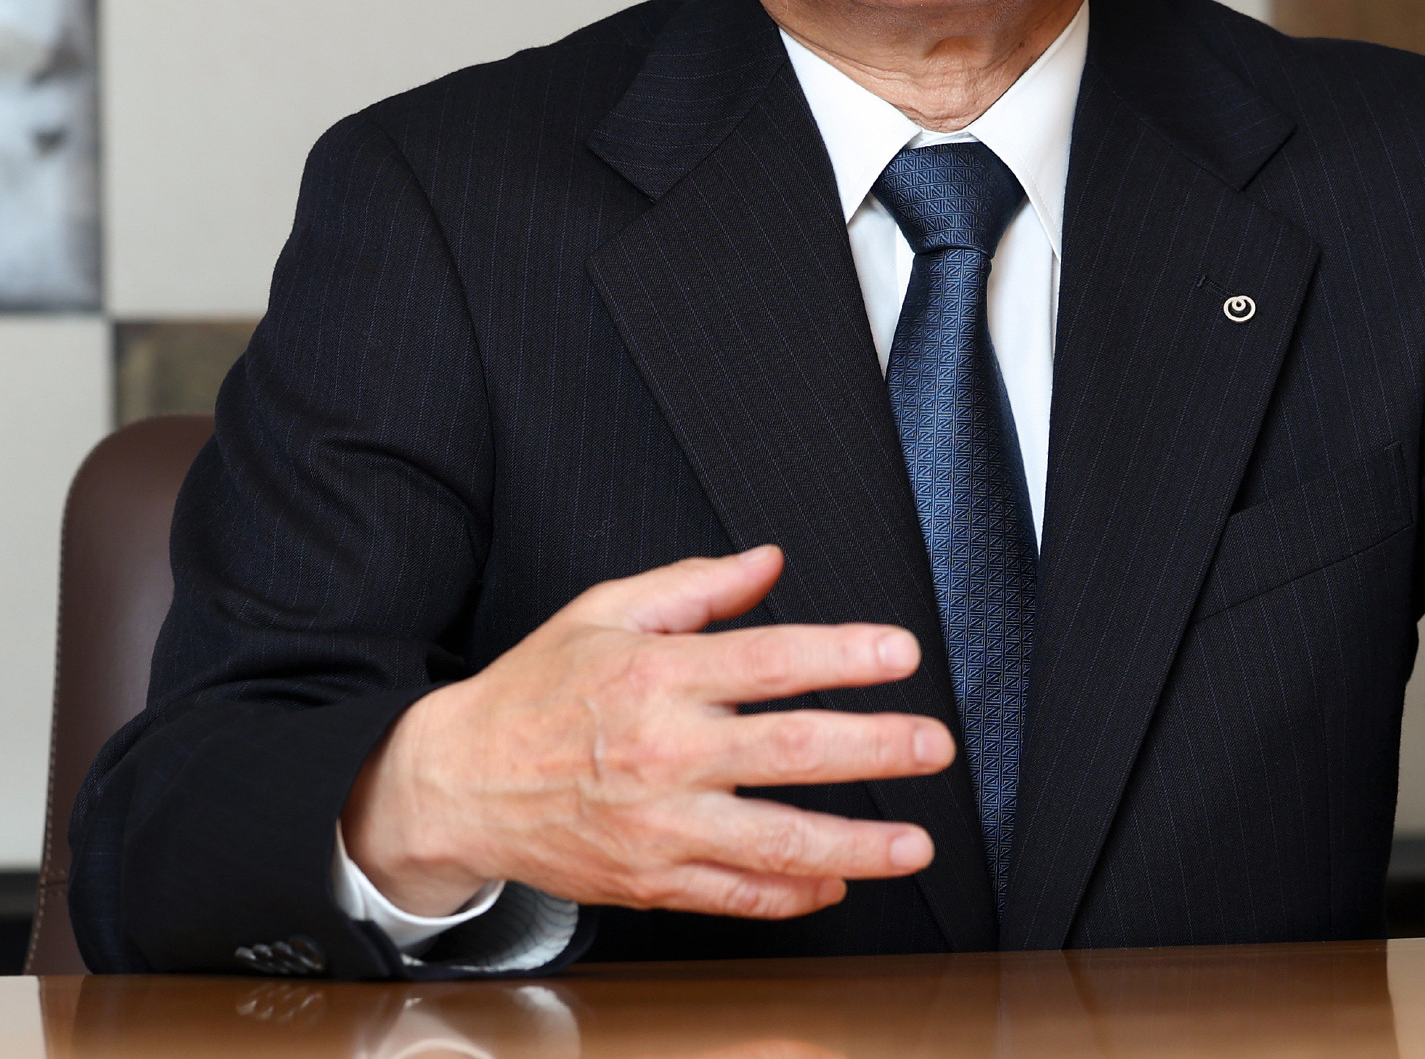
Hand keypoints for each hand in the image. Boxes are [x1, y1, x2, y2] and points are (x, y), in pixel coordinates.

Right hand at [341, 545, 953, 918]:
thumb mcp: (604, 611)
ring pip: (774, 841)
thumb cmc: (535, 691)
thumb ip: (696, 587)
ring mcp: (658, 825)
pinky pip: (734, 896)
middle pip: (791, 751)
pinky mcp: (648, 879)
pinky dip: (791, 896)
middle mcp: (664, 751)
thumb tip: (770, 562)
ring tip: (916, 844)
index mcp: (658, 674)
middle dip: (876, 749)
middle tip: (934, 745)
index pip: (772, 661)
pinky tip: (836, 885)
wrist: (455, 782)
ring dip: (856, 846)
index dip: (845, 656)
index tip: (901, 655)